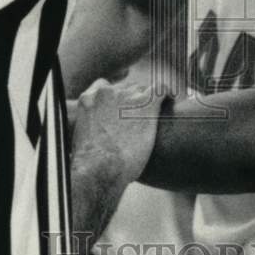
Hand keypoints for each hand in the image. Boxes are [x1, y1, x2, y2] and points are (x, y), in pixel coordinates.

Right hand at [69, 78, 160, 238]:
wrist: (101, 167)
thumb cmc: (90, 164)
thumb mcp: (82, 139)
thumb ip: (91, 128)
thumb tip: (98, 140)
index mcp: (89, 99)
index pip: (103, 87)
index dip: (114, 98)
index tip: (119, 108)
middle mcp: (108, 92)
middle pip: (125, 89)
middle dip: (132, 101)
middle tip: (138, 118)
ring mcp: (128, 97)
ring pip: (143, 89)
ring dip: (148, 101)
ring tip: (156, 112)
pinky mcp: (146, 104)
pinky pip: (161, 89)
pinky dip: (167, 93)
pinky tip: (171, 100)